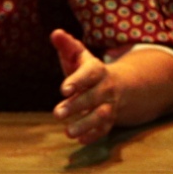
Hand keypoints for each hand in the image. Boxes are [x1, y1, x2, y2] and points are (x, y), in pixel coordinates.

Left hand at [51, 29, 125, 144]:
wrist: (117, 85)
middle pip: (93, 98)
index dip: (77, 81)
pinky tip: (80, 140)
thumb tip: (55, 33)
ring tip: (68, 132)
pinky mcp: (109, 120)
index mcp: (97, 71)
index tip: (63, 89)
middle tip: (56, 113)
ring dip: (85, 124)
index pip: (89, 75)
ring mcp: (110, 105)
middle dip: (76, 106)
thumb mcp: (78, 55)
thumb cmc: (88, 69)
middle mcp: (106, 89)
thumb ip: (66, 45)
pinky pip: (105, 129)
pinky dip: (94, 135)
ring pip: (102, 116)